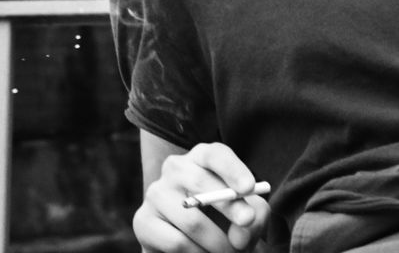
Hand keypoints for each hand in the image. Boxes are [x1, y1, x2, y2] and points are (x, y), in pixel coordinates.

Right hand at [134, 141, 269, 252]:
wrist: (194, 242)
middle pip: (201, 183)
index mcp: (202, 157)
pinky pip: (175, 242)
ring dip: (216, 242)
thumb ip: (254, 214)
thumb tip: (241, 232)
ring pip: (191, 220)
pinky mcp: (143, 221)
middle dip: (229, 207)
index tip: (249, 188)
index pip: (215, 154)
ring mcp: (156, 193)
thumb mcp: (247, 210)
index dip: (233, 169)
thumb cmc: (227, 219)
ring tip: (229, 251)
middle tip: (247, 224)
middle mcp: (175, 168)